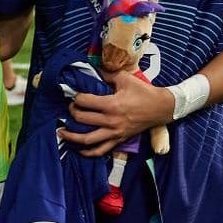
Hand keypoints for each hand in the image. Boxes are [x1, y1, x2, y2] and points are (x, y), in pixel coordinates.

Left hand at [56, 70, 174, 156]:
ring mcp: (114, 133)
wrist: (160, 108)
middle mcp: (110, 120)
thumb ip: (107, 74)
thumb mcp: (125, 78)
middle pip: (82, 119)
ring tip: (61, 132)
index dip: (76, 97)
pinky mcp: (118, 140)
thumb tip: (93, 69)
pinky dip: (88, 152)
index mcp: (111, 104)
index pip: (85, 101)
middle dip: (72, 112)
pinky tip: (79, 149)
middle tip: (70, 108)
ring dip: (72, 136)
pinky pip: (101, 150)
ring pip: (87, 139)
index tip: (73, 94)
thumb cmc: (143, 92)